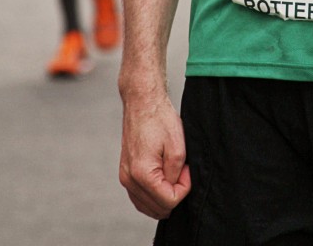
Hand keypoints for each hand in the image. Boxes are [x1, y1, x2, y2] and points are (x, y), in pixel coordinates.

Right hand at [119, 92, 190, 219]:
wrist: (142, 102)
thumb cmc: (159, 119)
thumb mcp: (177, 146)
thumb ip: (178, 174)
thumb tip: (176, 188)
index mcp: (142, 174)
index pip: (168, 201)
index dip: (184, 189)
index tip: (187, 170)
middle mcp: (129, 179)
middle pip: (157, 208)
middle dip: (174, 194)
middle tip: (182, 172)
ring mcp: (125, 177)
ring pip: (147, 207)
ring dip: (164, 197)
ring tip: (174, 173)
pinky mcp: (125, 173)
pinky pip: (139, 197)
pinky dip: (153, 196)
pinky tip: (164, 181)